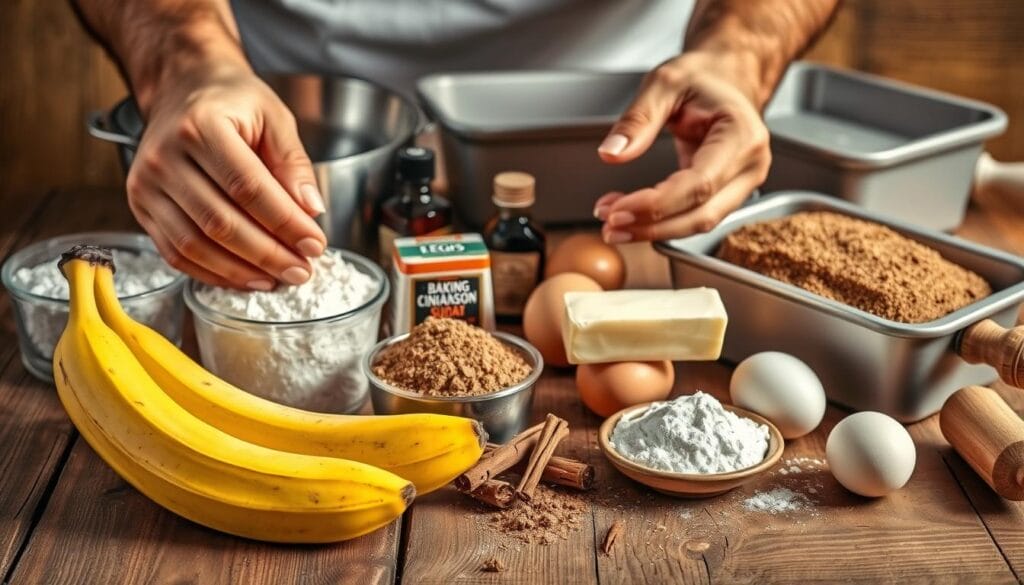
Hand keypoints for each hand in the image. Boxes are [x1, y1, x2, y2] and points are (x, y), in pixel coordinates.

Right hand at [126, 62, 326, 288]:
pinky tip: (246, 277)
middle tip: (302, 271)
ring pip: (195, 245)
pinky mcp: (140, 206)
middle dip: (268, 255)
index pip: (248, 188)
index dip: (285, 223)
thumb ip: (294, 163)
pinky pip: (175, 252)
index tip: (315, 244)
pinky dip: (213, 273)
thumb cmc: (232, 102)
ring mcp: (146, 184)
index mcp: (201, 126)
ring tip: (278, 279)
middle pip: (221, 223)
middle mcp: (165, 156)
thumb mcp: (275, 117)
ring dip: (242, 271)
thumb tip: (311, 210)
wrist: (182, 89)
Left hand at [594, 51, 770, 242]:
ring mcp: (743, 183)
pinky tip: (630, 216)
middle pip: (701, 214)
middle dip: (651, 225)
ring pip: (698, 223)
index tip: (618, 210)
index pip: (699, 184)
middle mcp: (750, 164)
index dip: (657, 204)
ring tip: (613, 224)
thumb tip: (612, 153)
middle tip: (609, 224)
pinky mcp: (728, 194)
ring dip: (652, 229)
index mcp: (741, 134)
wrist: (726, 77)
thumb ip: (638, 120)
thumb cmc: (702, 77)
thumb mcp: (663, 83)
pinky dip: (660, 222)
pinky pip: (693, 217)